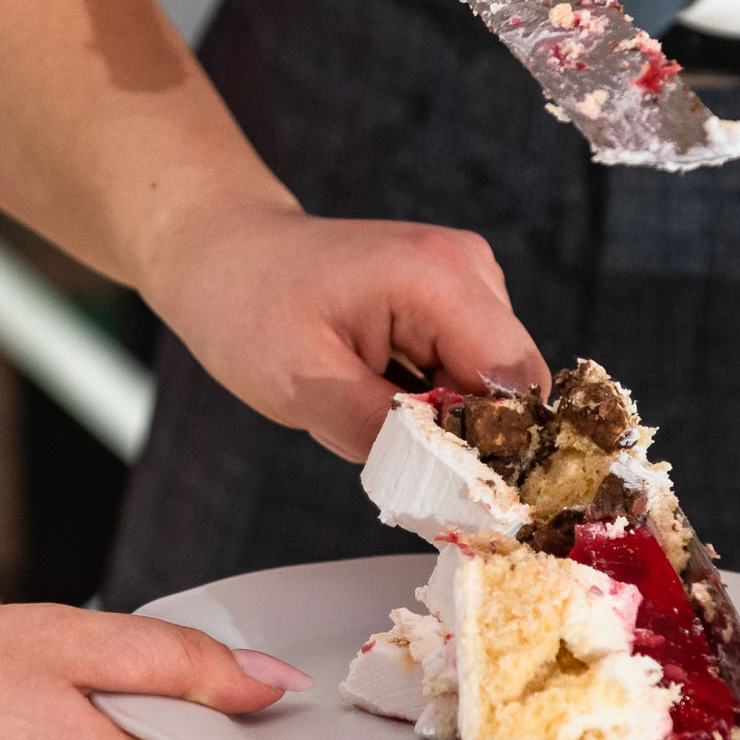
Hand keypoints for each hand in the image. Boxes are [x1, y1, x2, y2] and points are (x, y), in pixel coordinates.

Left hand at [146, 202, 549, 459]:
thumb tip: (457, 487)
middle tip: (378, 435)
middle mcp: (469, 267)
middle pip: (511, 386)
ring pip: (491, 384)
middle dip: (460, 430)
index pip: (515, 383)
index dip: (494, 444)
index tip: (442, 483)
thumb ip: (390, 438)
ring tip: (366, 399)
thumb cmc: (248, 307)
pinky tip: (376, 381)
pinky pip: (469, 367)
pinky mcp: (456, 293)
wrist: (224, 252)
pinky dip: (431, 392)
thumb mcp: (306, 387)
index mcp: (439, 278)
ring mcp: (467, 275)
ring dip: (440, 412)